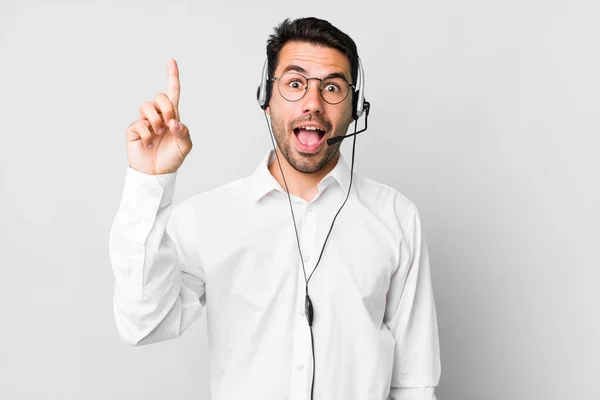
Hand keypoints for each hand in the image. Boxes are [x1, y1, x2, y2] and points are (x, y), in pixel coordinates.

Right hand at [126, 58, 191, 174]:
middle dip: (166, 107)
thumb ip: (184, 132)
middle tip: (168, 124)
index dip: (172, 76)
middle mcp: (158, 115)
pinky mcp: (133, 129)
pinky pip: (139, 123)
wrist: (156, 173)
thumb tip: (174, 121)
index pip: (172, 92)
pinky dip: (147, 135)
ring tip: (158, 134)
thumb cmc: (171, 159)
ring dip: (155, 121)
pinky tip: (148, 144)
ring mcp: (144, 121)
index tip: (171, 61)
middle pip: (159, 96)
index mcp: (172, 116)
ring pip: (146, 106)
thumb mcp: (185, 147)